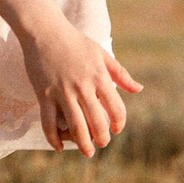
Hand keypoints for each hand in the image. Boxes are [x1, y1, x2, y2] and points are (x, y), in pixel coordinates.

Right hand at [22, 24, 141, 155]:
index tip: (117, 129)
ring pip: (76, 126)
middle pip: (97, 122)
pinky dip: (54, 139)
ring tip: (88, 152)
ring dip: (83, 144)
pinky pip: (49, 123)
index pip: (116, 108)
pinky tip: (59, 147)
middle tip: (102, 144)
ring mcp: (62, 92)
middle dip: (102, 138)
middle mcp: (83, 86)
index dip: (119, 123)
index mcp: (99, 77)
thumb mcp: (102, 54)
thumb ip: (121, 74)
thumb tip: (139, 90)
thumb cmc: (75, 41)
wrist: (45, 30)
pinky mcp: (45, 95)